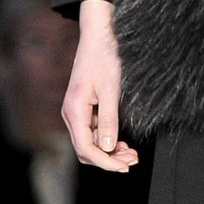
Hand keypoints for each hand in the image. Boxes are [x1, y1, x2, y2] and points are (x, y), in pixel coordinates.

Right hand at [62, 0, 138, 171]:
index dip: (104, 162)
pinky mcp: (85, 109)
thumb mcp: (111, 90)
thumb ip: (109, 120)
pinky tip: (123, 143)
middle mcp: (72, 114)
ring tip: (131, 154)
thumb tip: (109, 147)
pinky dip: (108, 140)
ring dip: (110, 151)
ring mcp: (78, 112)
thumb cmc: (103, 58)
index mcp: (74, 110)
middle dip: (108, 159)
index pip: (86, 147)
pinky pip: (94, 132)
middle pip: (86, 149)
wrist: (98, 36)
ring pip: (91, 143)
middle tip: (132, 161)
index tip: (123, 167)